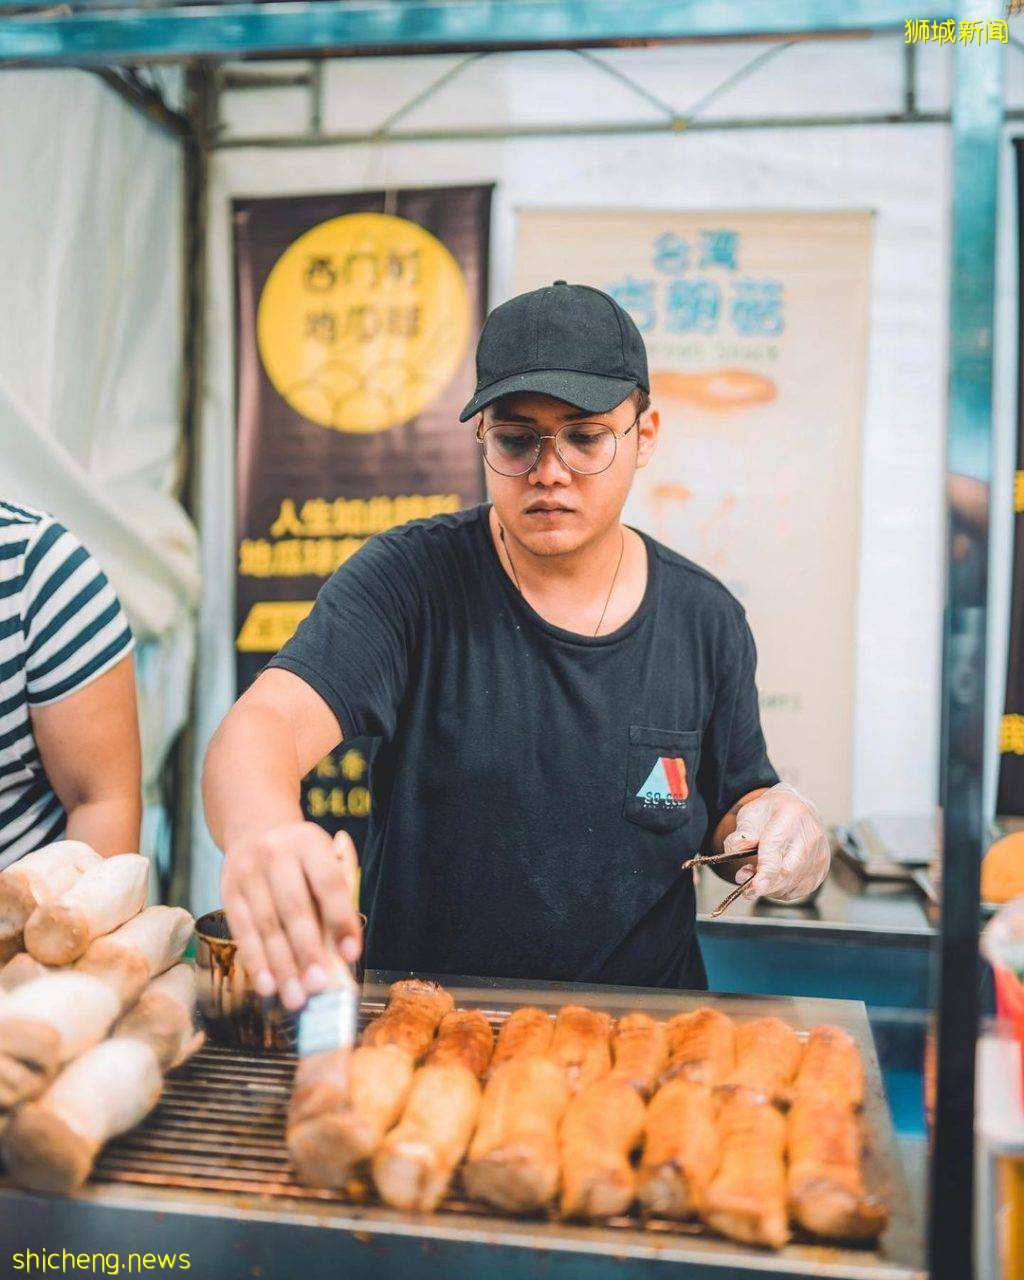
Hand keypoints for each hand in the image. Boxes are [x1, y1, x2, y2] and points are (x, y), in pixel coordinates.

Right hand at [221, 822, 361, 1011]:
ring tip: (296, 997)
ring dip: (282, 967)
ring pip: (266, 926)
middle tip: (319, 986)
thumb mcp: (325, 861)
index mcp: (310, 843)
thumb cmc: (303, 859)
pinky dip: (256, 963)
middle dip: (307, 951)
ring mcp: (247, 872)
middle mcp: (276, 854)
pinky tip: (268, 987)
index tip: (351, 953)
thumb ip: (335, 901)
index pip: (328, 882)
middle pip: (293, 908)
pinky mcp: (228, 892)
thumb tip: (342, 957)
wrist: (256, 829)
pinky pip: (243, 932)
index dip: (341, 919)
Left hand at [722, 783, 829, 901]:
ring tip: (759, 876)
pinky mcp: (822, 869)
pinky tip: (774, 879)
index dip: (765, 874)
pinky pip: (799, 890)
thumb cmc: (770, 813)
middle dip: (764, 885)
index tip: (753, 888)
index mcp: (789, 817)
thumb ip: (741, 834)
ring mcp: (819, 854)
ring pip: (792, 884)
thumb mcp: (750, 814)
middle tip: (746, 886)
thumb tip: (733, 851)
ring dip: (771, 888)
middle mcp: (810, 836)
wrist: (797, 809)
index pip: (776, 851)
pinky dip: (782, 890)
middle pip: (787, 872)